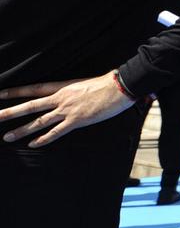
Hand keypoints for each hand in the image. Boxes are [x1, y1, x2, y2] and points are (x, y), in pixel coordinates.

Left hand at [0, 74, 136, 146]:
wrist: (121, 86)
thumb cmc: (107, 83)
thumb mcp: (84, 83)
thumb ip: (73, 90)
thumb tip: (68, 95)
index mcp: (62, 87)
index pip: (34, 89)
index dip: (16, 92)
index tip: (0, 94)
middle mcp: (61, 98)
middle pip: (30, 106)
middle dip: (10, 112)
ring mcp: (68, 110)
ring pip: (39, 121)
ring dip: (22, 130)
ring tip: (6, 137)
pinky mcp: (77, 121)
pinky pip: (56, 132)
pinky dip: (44, 139)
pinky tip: (32, 144)